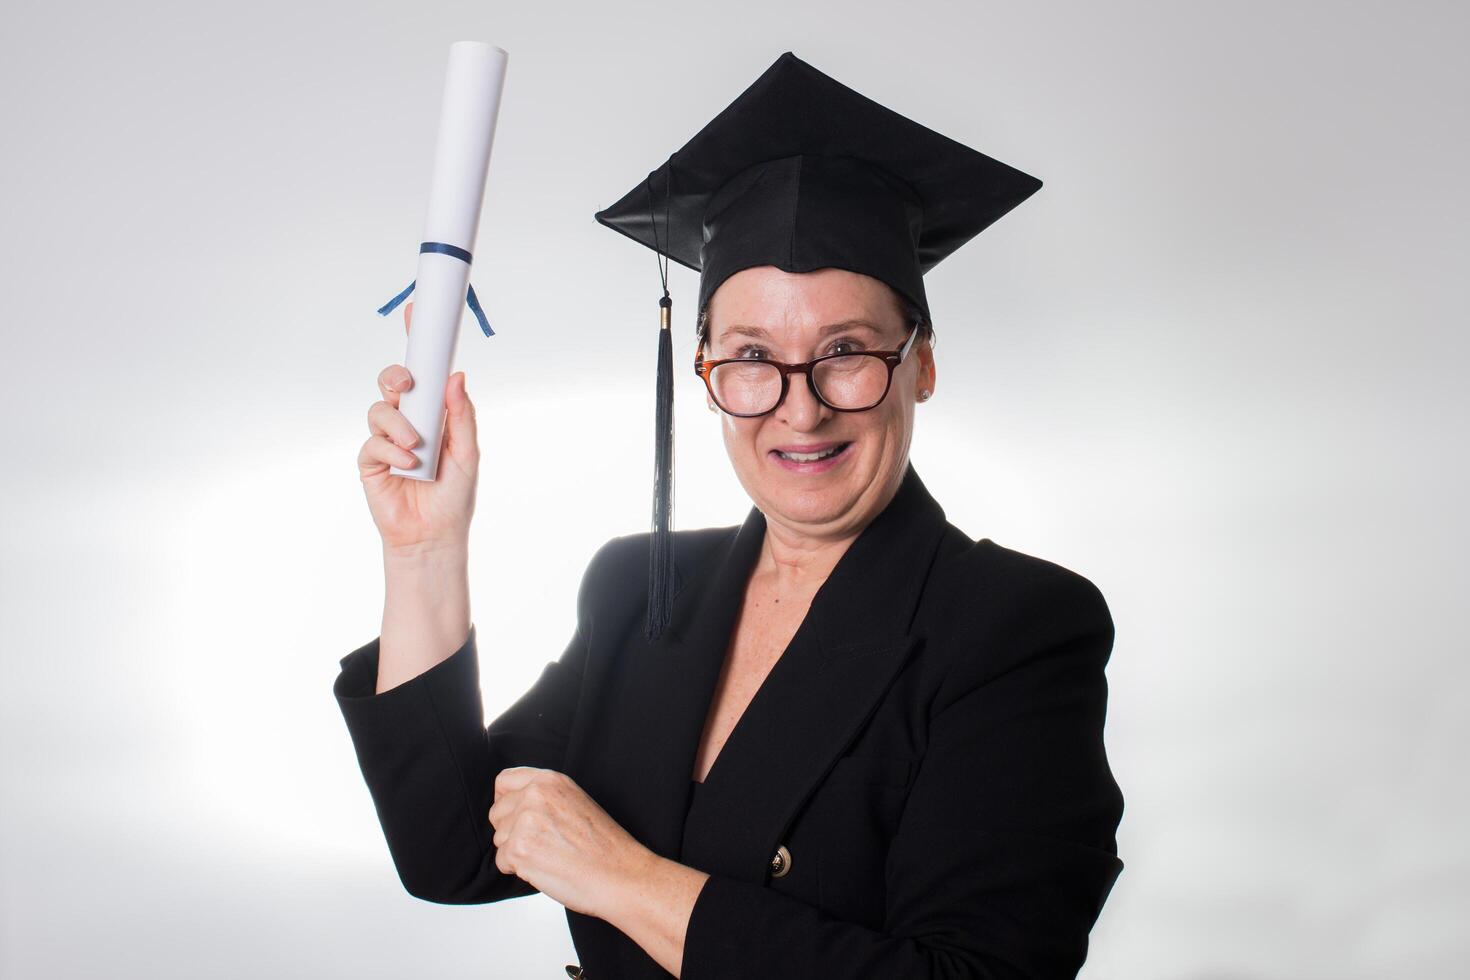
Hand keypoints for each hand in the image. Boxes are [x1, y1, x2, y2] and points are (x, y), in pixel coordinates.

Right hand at [357, 301, 479, 554]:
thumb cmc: (455, 496)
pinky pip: (372, 442)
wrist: (435, 535)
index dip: (418, 344)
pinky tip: (407, 464)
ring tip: (416, 447)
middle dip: (397, 375)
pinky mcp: (370, 462)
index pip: (424, 373)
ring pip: (379, 409)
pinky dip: (390, 449)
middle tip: (409, 384)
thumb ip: (462, 415)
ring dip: (398, 423)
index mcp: (434, 414)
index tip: (416, 312)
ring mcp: (386, 440)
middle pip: (392, 382)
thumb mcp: (468, 452)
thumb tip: (457, 375)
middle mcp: (408, 421)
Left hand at [489, 767, 654, 919]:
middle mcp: (535, 794)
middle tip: (542, 844)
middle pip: (497, 813)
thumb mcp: (575, 801)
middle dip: (511, 831)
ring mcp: (525, 820)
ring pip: (499, 839)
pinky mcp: (519, 849)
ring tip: (549, 856)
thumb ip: (543, 796)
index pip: (504, 780)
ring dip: (516, 852)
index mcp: (549, 780)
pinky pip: (502, 862)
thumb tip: (512, 805)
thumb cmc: (603, 845)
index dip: (506, 801)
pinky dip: (519, 870)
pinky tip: (545, 868)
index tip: (515, 815)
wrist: (620, 874)